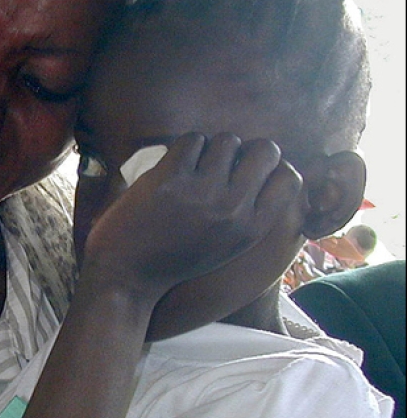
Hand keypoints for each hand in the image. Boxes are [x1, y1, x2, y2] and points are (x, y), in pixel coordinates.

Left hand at [82, 132, 304, 300]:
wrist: (126, 277)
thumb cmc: (175, 260)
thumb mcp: (227, 246)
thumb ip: (250, 213)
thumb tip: (270, 167)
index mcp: (251, 229)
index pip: (290, 179)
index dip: (272, 168)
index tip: (251, 172)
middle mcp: (234, 209)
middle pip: (265, 149)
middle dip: (246, 149)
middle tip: (224, 162)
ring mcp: (202, 192)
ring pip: (227, 140)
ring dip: (211, 148)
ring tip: (194, 167)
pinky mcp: (170, 180)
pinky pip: (192, 140)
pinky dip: (184, 148)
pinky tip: (174, 167)